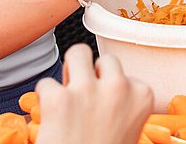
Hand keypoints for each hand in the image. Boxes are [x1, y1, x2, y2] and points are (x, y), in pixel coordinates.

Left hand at [35, 44, 152, 143]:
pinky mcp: (58, 99)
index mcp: (141, 95)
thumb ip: (124, 106)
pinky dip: (44, 99)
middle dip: (92, 73)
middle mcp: (118, 87)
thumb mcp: (129, 131)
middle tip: (83, 95)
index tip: (104, 104)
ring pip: (77, 53)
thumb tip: (106, 94)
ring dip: (69, 70)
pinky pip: (46, 83)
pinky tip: (49, 116)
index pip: (125, 74)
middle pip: (103, 59)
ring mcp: (87, 91)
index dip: (110, 88)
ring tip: (66, 90)